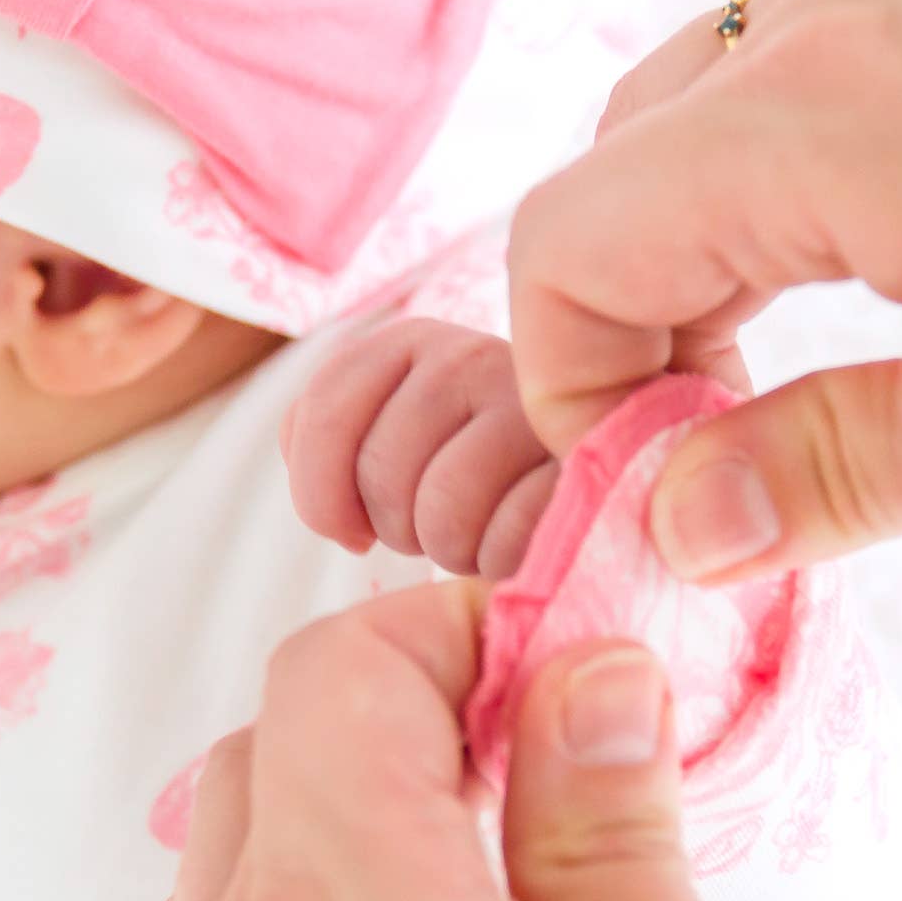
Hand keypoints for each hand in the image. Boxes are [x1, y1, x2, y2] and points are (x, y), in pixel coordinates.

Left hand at [125, 587, 897, 900]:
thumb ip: (609, 829)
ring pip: (212, 861)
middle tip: (532, 779)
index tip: (549, 675)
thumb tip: (576, 676)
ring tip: (467, 896)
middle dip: (387, 720)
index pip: (332, 674)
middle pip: (258, 753)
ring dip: (320, 824)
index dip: (443, 637)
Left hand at [281, 318, 557, 575]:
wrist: (583, 477)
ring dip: (449, 549)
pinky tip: (517, 546)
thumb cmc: (470, 472)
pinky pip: (507, 533)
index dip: (319, 494)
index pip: (322, 411)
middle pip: (381, 472)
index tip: (350, 532)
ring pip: (442, 509)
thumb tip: (316, 493)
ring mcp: (532, 401)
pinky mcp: (585, 456)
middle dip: (394, 528)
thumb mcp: (391, 438)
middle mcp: (468, 354)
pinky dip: (501, 558)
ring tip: (475, 537)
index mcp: (410, 342)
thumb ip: (330, 440)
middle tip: (433, 528)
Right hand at [509, 0, 901, 579]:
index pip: (563, 247)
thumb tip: (677, 520)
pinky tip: (886, 268)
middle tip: (725, 453)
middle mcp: (845, 6)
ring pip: (710, 115)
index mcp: (824, 113)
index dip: (567, 391)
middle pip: (623, 176)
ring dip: (711, 252)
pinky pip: (816, 67)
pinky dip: (796, 178)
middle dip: (633, 326)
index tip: (650, 490)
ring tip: (802, 375)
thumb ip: (833, 473)